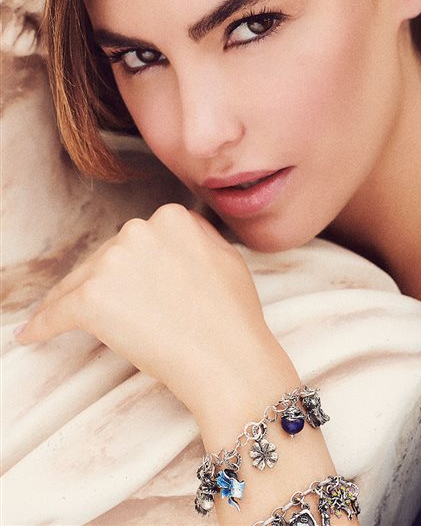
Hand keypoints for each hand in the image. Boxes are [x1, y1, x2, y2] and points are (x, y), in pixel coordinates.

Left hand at [16, 204, 291, 418]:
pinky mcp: (91, 298)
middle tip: (114, 310)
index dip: (132, 265)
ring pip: (81, 281)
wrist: (228, 357)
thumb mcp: (226, 256)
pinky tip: (32, 336)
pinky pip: (57, 312)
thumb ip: (196, 237)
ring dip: (74, 300)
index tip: (126, 284)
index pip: (139, 239)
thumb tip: (175, 234)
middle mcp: (139, 230)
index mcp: (172, 218)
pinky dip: (43, 326)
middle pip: (108, 255)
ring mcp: (113, 262)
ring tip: (64, 320)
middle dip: (106, 281)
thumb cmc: (233, 314)